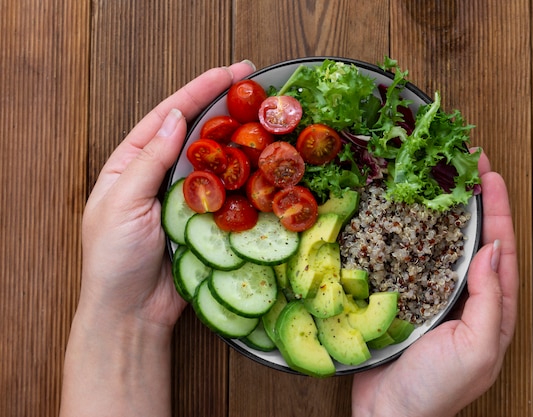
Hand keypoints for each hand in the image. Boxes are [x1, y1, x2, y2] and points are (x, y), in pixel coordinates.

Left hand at [60, 61, 255, 416]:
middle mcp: (159, 174)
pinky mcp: (205, 220)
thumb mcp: (122, 203)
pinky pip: (227, 192)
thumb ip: (148, 160)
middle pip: (196, 131)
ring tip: (266, 118)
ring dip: (239, 139)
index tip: (229, 73)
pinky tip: (263, 165)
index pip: (167, 116)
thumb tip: (176, 118)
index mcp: (130, 162)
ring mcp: (185, 197)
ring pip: (216, 159)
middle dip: (225, 106)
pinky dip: (244, 177)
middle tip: (257, 88)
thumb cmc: (114, 260)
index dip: (198, 91)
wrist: (132, 312)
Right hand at [351, 151, 518, 416]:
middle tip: (466, 167)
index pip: (501, 250)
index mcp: (493, 312)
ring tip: (440, 184)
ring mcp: (436, 300)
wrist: (388, 416)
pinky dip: (416, 238)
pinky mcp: (408, 301)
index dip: (498, 210)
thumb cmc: (435, 391)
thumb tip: (492, 250)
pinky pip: (416, 262)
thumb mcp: (476, 349)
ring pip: (446, 248)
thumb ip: (490, 300)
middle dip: (476, 203)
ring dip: (446, 215)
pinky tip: (407, 220)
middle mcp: (468, 301)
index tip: (489, 175)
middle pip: (477, 242)